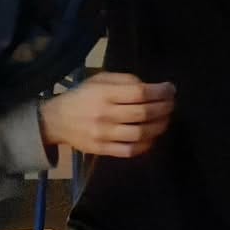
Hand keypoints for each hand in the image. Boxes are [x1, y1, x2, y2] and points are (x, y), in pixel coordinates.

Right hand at [39, 72, 174, 158]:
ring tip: (165, 119)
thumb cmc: (82, 96)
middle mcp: (105, 114)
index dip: (160, 91)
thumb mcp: (99, 79)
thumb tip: (150, 88)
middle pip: (144, 113)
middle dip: (164, 108)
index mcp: (104, 93)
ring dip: (159, 126)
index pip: (139, 92)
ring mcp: (104, 134)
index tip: (170, 89)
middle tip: (171, 104)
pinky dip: (146, 144)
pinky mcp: (103, 149)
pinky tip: (152, 136)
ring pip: (141, 133)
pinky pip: (130, 150)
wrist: (57, 120)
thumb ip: (124, 80)